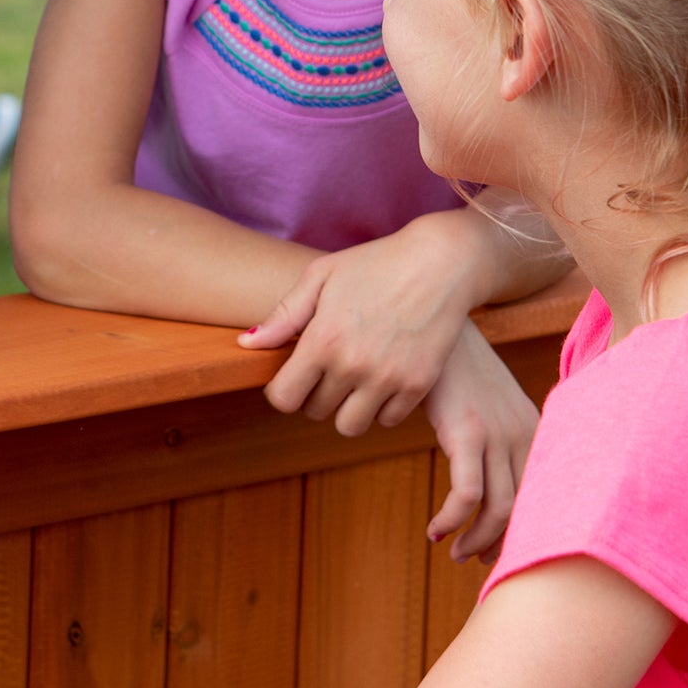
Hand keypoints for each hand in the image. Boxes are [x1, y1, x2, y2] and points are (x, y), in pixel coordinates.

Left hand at [240, 214, 486, 436]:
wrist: (440, 262)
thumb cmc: (375, 263)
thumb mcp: (321, 276)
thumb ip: (284, 315)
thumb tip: (247, 343)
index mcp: (322, 339)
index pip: (284, 398)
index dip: (283, 391)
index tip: (293, 377)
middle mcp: (352, 365)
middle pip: (315, 412)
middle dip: (315, 394)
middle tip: (328, 368)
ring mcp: (387, 378)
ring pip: (350, 425)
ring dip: (346, 408)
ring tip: (353, 380)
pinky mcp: (418, 385)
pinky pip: (388, 420)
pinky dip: (381, 407)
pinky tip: (382, 379)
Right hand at [424, 320, 538, 561]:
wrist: (438, 321)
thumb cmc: (456, 365)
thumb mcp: (488, 402)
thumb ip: (496, 437)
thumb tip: (486, 481)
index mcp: (535, 430)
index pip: (543, 497)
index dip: (522, 532)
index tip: (496, 550)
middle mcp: (525, 434)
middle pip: (526, 511)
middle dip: (500, 545)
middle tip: (472, 559)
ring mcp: (499, 433)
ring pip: (499, 510)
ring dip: (474, 540)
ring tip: (452, 551)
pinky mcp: (468, 430)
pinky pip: (467, 493)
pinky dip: (452, 519)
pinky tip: (435, 528)